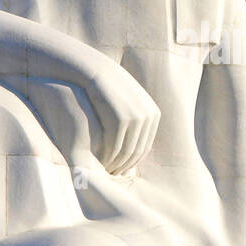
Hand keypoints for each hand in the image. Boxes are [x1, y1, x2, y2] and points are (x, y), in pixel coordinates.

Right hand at [85, 61, 160, 175]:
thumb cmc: (105, 88)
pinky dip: (107, 157)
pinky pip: (115, 146)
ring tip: (103, 171)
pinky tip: (98, 162)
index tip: (117, 170)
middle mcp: (149, 116)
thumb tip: (133, 141)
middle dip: (123, 166)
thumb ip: (132, 118)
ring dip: (115, 164)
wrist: (92, 70)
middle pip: (137, 151)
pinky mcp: (121, 118)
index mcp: (153, 114)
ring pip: (126, 151)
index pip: (144, 147)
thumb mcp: (125, 101)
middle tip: (110, 175)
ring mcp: (137, 117)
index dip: (131, 162)